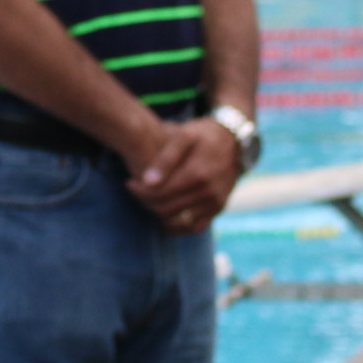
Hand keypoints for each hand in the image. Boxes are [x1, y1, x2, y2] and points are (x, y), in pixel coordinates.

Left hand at [129, 119, 243, 233]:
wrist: (232, 140)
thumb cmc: (202, 135)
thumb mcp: (184, 136)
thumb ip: (165, 158)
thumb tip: (147, 182)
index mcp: (198, 173)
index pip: (160, 193)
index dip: (140, 191)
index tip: (130, 183)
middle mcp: (209, 192)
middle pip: (167, 209)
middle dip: (146, 202)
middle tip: (137, 191)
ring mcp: (215, 203)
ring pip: (178, 222)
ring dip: (159, 214)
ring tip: (150, 200)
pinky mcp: (219, 209)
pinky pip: (195, 228)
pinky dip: (177, 226)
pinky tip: (166, 214)